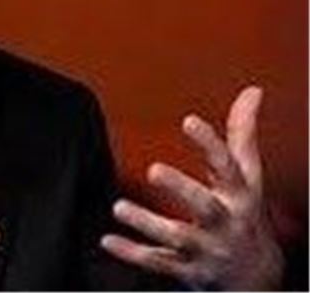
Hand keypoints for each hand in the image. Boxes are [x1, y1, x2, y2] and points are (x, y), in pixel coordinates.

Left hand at [100, 86, 283, 289]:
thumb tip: (252, 91)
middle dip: (182, 189)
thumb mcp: (249, 176)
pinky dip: (133, 253)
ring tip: (119, 206)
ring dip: (147, 223)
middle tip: (153, 169)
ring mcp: (206, 248)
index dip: (210, 144)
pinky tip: (108, 240)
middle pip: (205, 206)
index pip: (228, 166)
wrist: (258, 279)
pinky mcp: (187, 269)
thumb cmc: (245, 213)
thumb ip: (243, 134)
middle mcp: (224, 222)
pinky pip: (158, 263)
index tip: (188, 120)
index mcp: (238, 195)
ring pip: (177, 238)